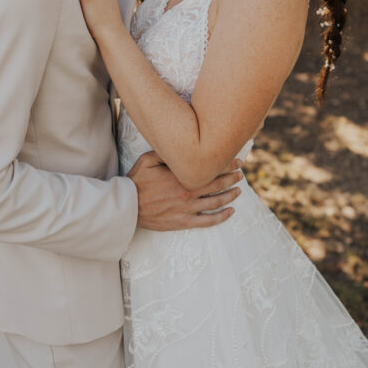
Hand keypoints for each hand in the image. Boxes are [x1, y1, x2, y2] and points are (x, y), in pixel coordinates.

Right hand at [128, 150, 242, 230]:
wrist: (127, 207)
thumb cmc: (136, 182)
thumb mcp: (147, 160)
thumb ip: (165, 153)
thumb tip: (179, 146)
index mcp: (181, 177)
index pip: (211, 169)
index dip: (226, 165)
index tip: (236, 162)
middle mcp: (188, 193)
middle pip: (217, 185)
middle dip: (232, 178)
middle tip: (240, 174)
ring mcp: (187, 209)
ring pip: (216, 202)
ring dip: (230, 196)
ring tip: (238, 191)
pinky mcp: (183, 222)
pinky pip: (207, 221)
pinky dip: (222, 217)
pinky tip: (230, 212)